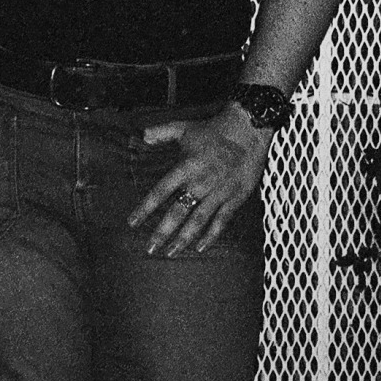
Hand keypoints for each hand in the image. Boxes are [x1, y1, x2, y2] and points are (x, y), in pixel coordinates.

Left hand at [127, 103, 273, 255]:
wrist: (247, 131)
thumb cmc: (213, 130)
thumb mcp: (184, 128)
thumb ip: (161, 132)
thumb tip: (143, 135)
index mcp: (186, 167)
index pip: (161, 191)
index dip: (145, 208)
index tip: (132, 222)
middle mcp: (200, 183)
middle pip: (177, 212)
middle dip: (162, 232)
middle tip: (150, 249)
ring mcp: (218, 192)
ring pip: (198, 221)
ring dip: (183, 239)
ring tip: (170, 252)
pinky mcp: (234, 198)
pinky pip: (221, 221)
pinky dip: (211, 235)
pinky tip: (200, 247)